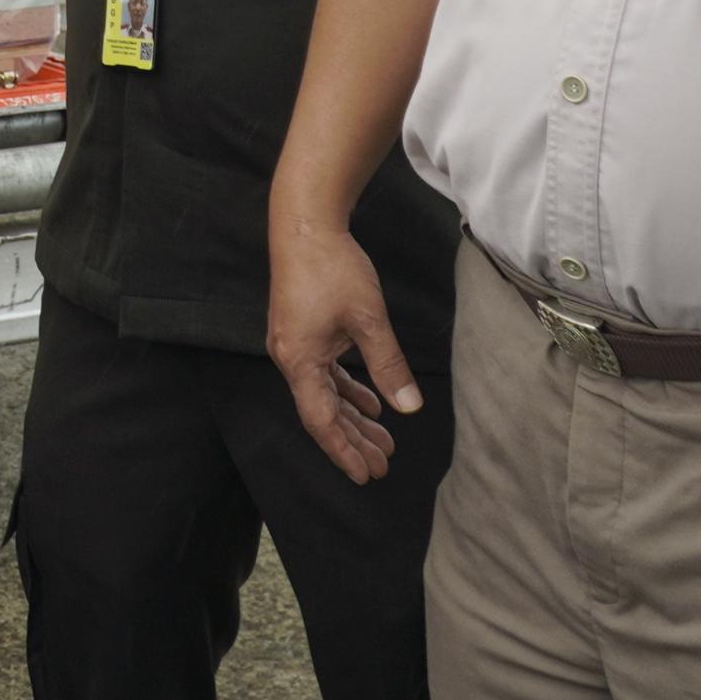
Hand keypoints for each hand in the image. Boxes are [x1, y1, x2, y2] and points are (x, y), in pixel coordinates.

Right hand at [266, 220, 421, 483]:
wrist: (304, 224)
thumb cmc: (332, 267)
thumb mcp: (368, 319)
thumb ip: (389, 366)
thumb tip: (410, 407)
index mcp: (300, 361)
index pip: (321, 421)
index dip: (344, 451)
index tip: (367, 475)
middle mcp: (290, 358)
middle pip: (322, 412)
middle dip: (353, 440)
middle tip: (384, 464)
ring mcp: (294, 344)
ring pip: (323, 393)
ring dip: (352, 417)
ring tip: (383, 438)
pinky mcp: (301, 330)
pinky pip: (323, 372)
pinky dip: (346, 390)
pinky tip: (369, 401)